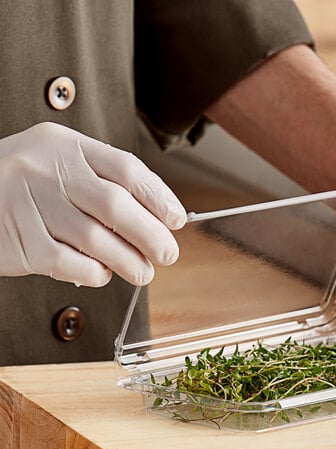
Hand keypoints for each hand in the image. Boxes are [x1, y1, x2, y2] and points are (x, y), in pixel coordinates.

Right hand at [0, 122, 186, 286]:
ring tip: (142, 272)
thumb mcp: (61, 164)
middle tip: (167, 254)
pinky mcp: (17, 241)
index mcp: (64, 146)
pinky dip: (95, 273)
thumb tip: (160, 219)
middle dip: (151, 235)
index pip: (125, 168)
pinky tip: (102, 273)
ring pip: (95, 239)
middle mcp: (44, 170)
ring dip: (129, 262)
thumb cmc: (26, 185)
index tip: (177, 219)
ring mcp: (27, 204)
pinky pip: (68, 263)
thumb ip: (104, 182)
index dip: (159, 197)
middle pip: (115, 205)